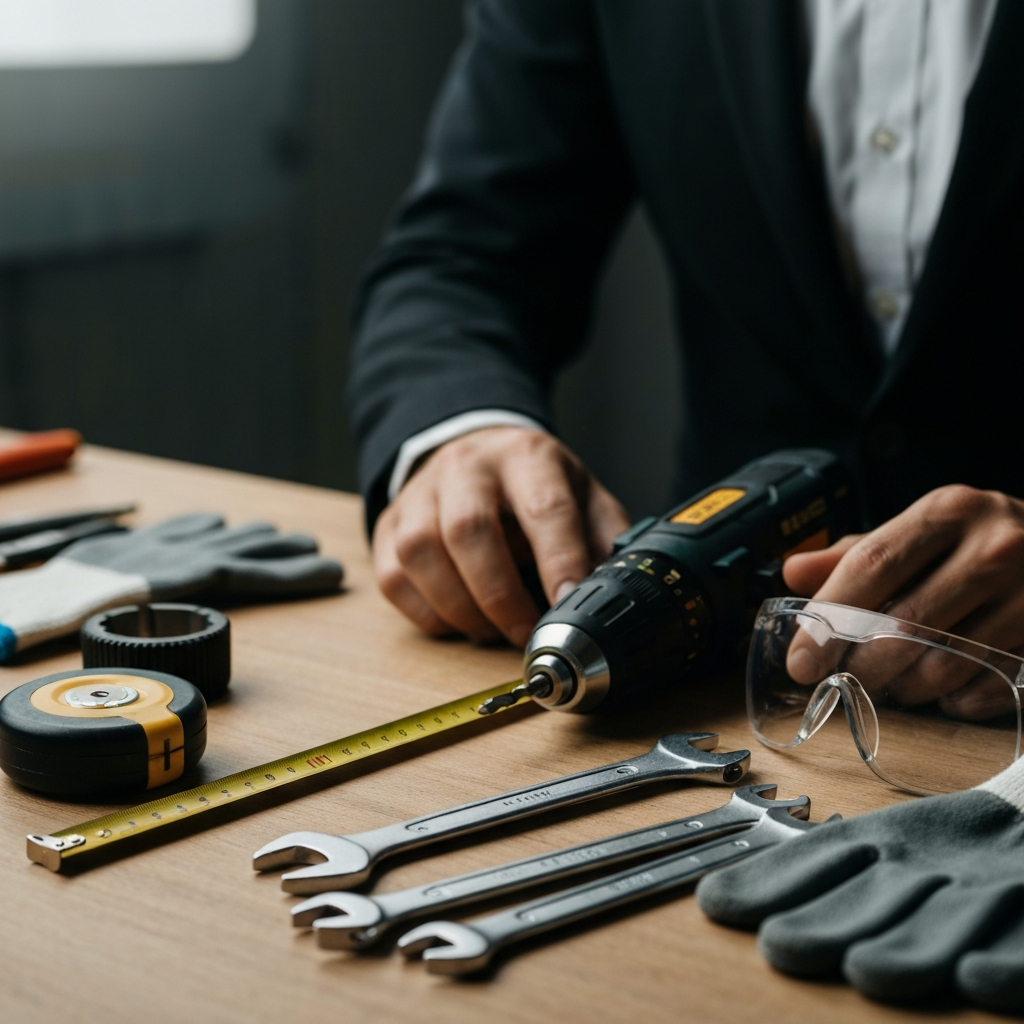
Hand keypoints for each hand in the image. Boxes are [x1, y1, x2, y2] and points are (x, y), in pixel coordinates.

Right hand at [373, 427, 628, 646]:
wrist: (475, 452)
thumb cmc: (533, 484)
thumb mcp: (582, 495)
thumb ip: (605, 539)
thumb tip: (618, 589)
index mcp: (526, 456)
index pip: (544, 508)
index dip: (557, 561)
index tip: (567, 605)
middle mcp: (466, 467)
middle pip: (469, 530)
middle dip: (501, 596)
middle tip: (526, 633)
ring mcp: (420, 494)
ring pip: (423, 555)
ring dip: (462, 609)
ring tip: (493, 629)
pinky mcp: (389, 525)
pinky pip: (395, 578)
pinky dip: (429, 613)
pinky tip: (459, 619)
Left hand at [782, 485, 1023, 717]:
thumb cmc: (981, 542)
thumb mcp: (922, 531)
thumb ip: (859, 553)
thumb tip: (793, 572)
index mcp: (948, 512)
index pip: (871, 566)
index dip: (828, 617)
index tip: (801, 659)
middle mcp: (995, 547)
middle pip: (904, 623)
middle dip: (861, 665)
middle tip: (842, 681)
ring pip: (946, 665)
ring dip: (905, 687)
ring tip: (891, 685)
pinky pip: (989, 688)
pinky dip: (956, 700)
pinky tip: (945, 692)